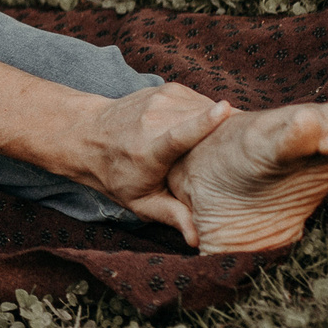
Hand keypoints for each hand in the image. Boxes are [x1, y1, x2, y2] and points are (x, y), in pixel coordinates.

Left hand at [76, 83, 232, 225]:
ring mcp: (159, 100)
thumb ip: (170, 215)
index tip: (225, 111)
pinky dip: (206, 113)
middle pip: (202, 120)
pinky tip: (198, 128)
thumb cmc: (115, 173)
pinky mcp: (167, 89)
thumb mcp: (139, 201)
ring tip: (215, 144)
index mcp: (147, 150)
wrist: (84, 134)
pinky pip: (200, 101)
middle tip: (242, 154)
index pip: (177, 135)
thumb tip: (197, 239)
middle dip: (226, 133)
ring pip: (205, 107)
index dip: (202, 123)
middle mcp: (152, 120)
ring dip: (217, 124)